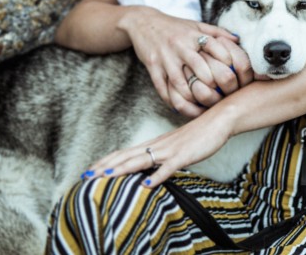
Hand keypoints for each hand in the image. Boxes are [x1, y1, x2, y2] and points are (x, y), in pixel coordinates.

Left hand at [83, 106, 235, 188]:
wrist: (219, 120)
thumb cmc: (199, 134)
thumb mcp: (177, 146)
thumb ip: (163, 155)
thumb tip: (151, 167)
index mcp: (156, 144)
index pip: (125, 152)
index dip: (107, 161)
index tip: (90, 170)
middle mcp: (159, 145)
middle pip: (127, 156)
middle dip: (106, 166)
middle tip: (87, 176)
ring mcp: (171, 149)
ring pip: (142, 160)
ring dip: (122, 169)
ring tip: (106, 178)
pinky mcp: (185, 155)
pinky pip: (169, 167)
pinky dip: (157, 176)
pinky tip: (147, 185)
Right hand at [123, 8, 252, 116]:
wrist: (143, 23)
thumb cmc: (175, 26)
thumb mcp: (196, 25)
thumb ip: (217, 32)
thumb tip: (238, 39)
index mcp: (194, 35)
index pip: (215, 47)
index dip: (226, 61)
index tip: (234, 73)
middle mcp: (180, 46)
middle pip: (199, 67)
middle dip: (211, 84)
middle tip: (222, 97)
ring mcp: (165, 57)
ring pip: (180, 82)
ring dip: (192, 97)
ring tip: (203, 107)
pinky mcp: (152, 67)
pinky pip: (162, 88)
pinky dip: (172, 100)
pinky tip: (182, 108)